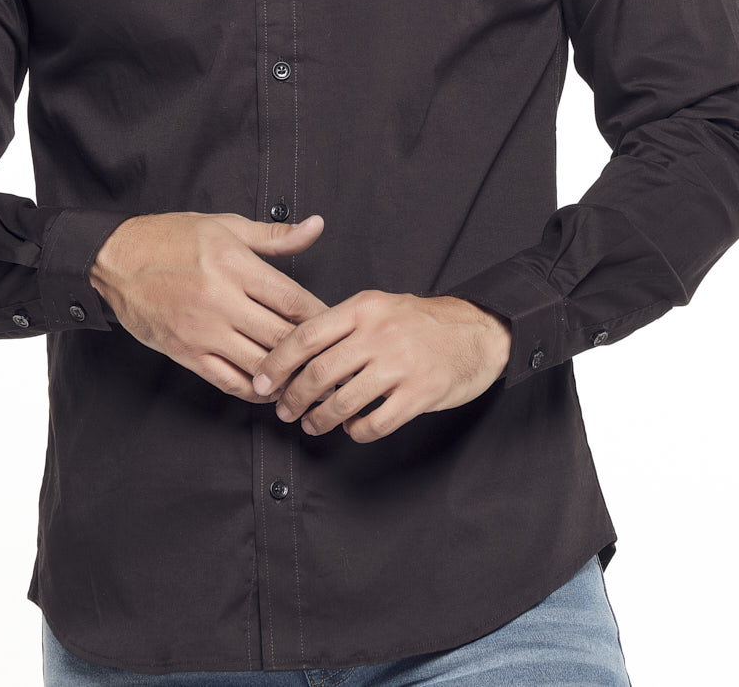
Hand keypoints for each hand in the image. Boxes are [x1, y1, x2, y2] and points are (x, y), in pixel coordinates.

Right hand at [89, 210, 327, 404]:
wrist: (117, 260)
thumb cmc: (171, 238)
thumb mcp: (226, 226)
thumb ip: (274, 235)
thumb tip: (316, 227)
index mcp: (236, 265)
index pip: (293, 299)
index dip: (321, 316)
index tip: (337, 325)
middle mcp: (222, 300)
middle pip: (281, 336)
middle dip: (310, 351)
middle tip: (331, 359)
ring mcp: (203, 331)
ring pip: (259, 365)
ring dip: (287, 376)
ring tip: (307, 379)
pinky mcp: (186, 353)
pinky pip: (229, 381)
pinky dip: (255, 391)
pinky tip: (270, 390)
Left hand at [251, 292, 512, 442]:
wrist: (477, 332)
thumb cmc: (422, 322)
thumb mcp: (381, 306)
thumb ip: (344, 325)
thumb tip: (296, 351)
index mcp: (365, 308)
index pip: (307, 335)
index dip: (278, 362)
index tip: (262, 381)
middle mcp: (380, 333)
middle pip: (319, 372)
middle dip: (293, 398)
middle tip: (284, 410)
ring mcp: (401, 365)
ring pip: (343, 401)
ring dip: (320, 419)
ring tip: (312, 424)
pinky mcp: (419, 394)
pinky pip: (375, 423)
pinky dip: (357, 431)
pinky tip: (354, 428)